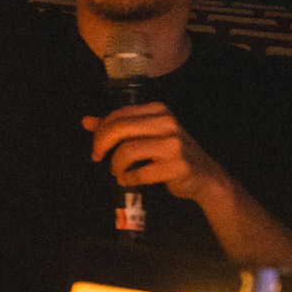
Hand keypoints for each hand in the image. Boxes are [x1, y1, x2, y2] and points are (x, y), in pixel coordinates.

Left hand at [83, 102, 231, 205]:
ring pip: (128, 150)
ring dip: (116, 165)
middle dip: (101, 144)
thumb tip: (86, 121)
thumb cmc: (170, 154)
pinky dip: (128, 179)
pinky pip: (140, 173)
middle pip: (119, 129)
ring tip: (117, 172)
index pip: (118, 115)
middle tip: (97, 158)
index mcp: (158, 110)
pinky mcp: (177, 166)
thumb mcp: (146, 135)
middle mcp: (167, 123)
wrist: (205, 176)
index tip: (97, 147)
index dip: (100, 131)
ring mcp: (174, 144)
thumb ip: (117, 128)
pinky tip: (128, 181)